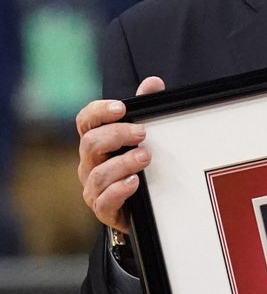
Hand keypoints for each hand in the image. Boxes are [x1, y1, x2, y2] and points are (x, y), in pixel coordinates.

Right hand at [76, 76, 164, 233]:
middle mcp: (89, 164)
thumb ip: (145, 110)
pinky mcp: (104, 210)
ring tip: (145, 157)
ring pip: (98, 173)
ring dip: (122, 163)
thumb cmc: (138, 168)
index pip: (86, 121)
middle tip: (142, 133)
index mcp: (96, 143)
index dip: (99, 112)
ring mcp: (94, 188)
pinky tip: (134, 183)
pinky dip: (119, 190)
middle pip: (90, 143)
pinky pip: (104, 201)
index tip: (121, 108)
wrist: (142, 209)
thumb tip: (153, 83)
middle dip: (116, 135)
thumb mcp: (142, 139)